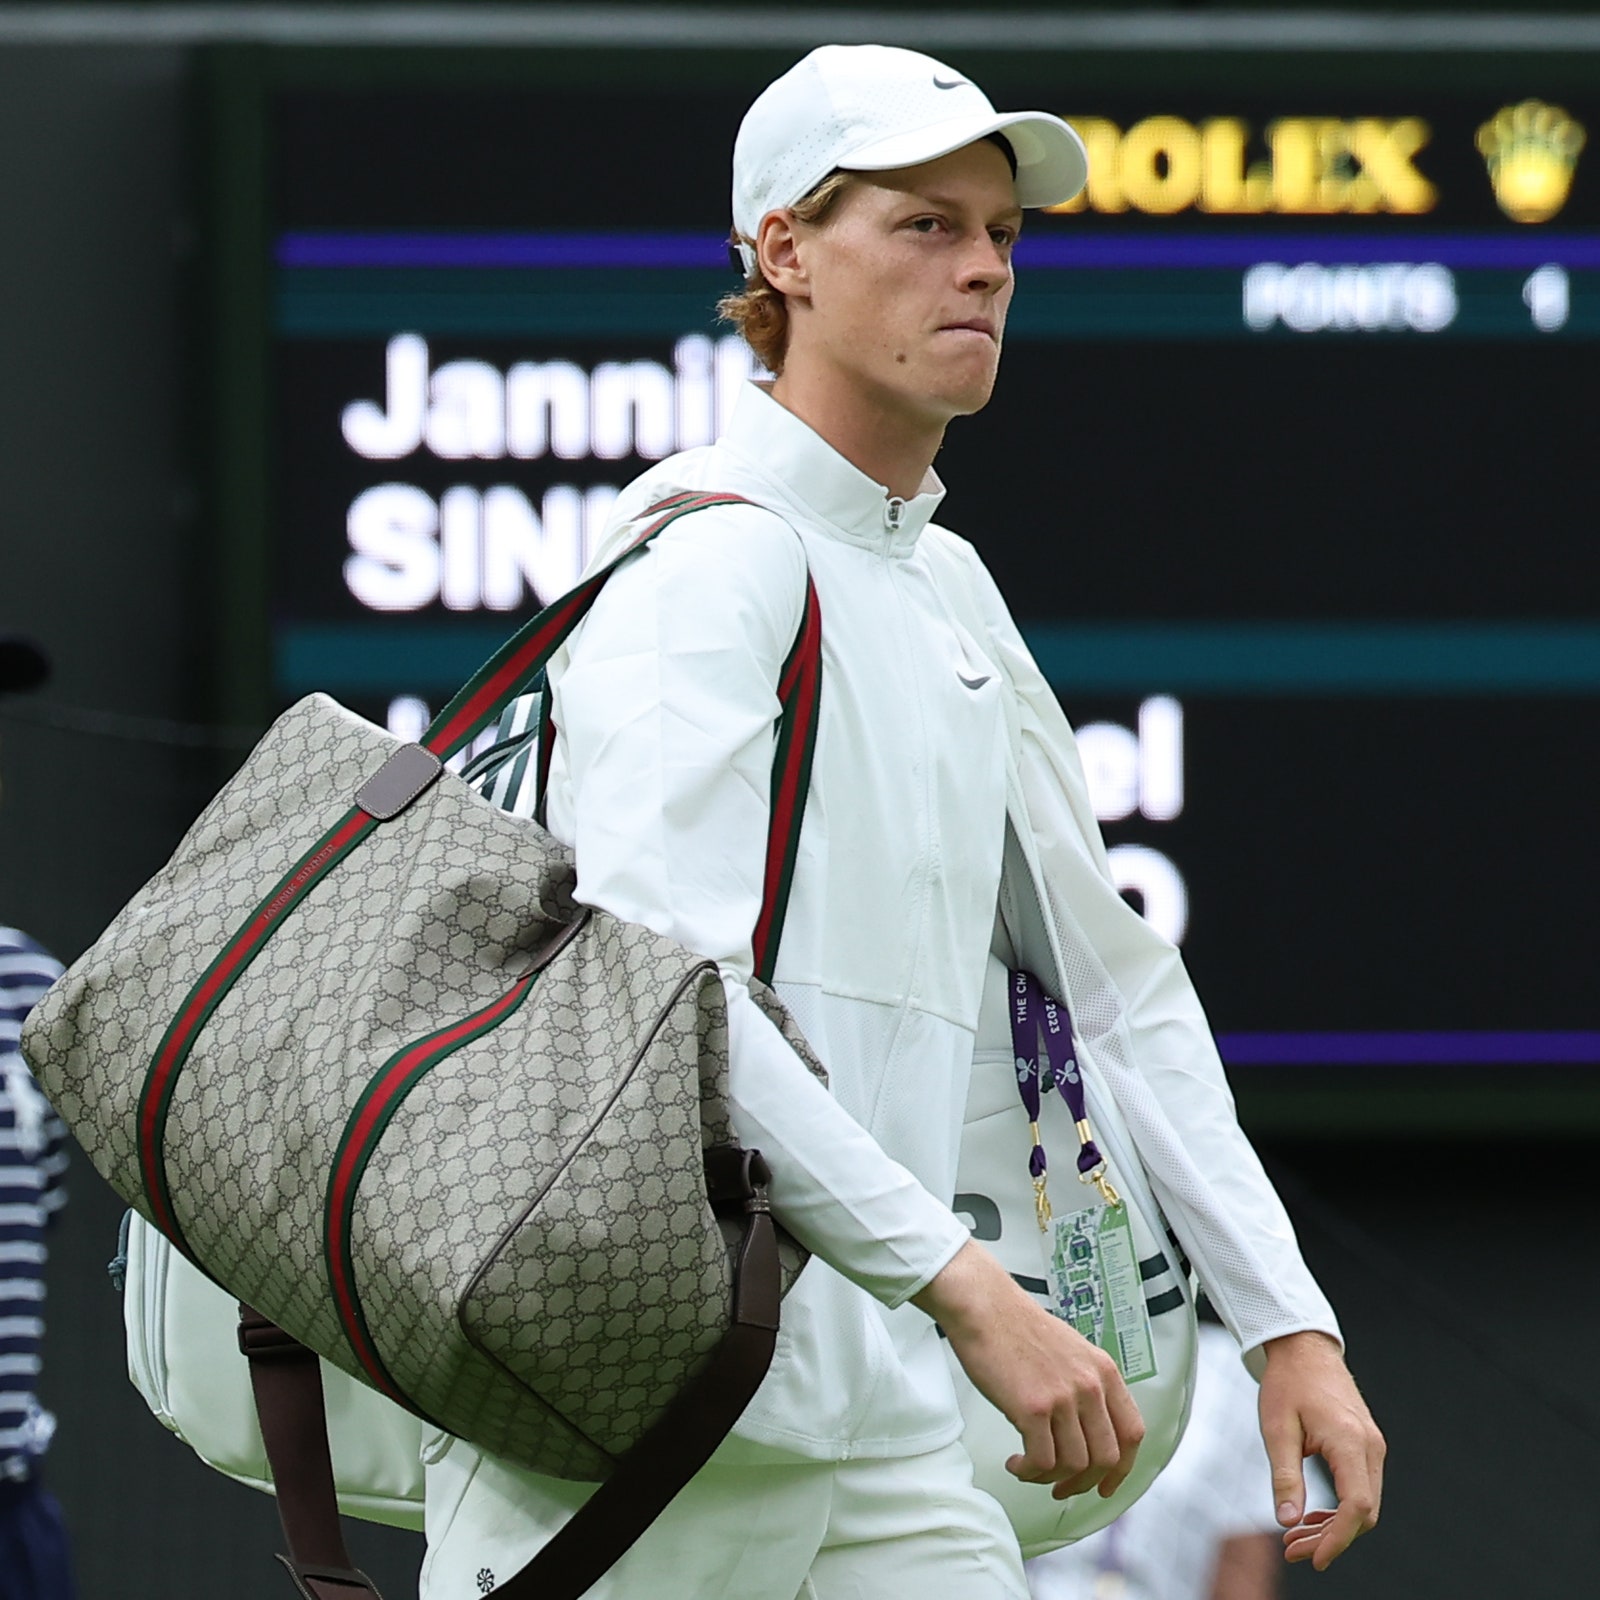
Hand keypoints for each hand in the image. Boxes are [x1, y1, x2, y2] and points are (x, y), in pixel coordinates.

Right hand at [912, 1240, 1144, 1498]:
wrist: (984, 1307)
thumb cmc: (1017, 1327)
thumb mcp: (1070, 1350)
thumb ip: (1086, 1385)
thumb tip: (1086, 1429)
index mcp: (1103, 1371)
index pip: (1132, 1433)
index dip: (1122, 1469)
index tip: (1105, 1485)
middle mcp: (1090, 1385)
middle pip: (1106, 1457)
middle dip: (1083, 1483)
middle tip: (1061, 1488)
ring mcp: (1063, 1397)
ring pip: (1074, 1465)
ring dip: (1051, 1479)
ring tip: (1030, 1470)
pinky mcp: (1033, 1408)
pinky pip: (1042, 1461)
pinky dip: (1029, 1472)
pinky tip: (1016, 1463)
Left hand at [1257, 1330, 1384, 1570]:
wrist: (1304, 1348)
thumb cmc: (1288, 1383)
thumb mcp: (1276, 1428)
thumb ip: (1284, 1476)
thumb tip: (1288, 1522)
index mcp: (1350, 1441)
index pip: (1356, 1507)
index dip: (1337, 1540)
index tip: (1314, 1560)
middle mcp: (1370, 1447)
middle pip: (1363, 1513)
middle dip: (1330, 1539)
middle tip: (1292, 1550)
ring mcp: (1373, 1446)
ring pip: (1364, 1504)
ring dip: (1334, 1527)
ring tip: (1296, 1538)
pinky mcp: (1367, 1446)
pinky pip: (1361, 1488)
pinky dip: (1340, 1509)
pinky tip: (1312, 1517)